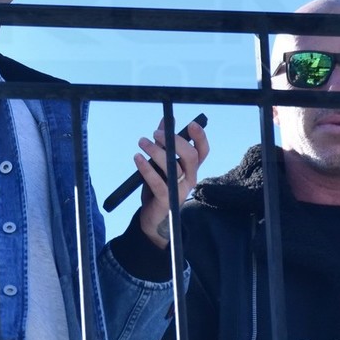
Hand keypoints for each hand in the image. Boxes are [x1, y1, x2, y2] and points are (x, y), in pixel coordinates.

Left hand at [135, 118, 209, 248]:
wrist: (153, 217)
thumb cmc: (159, 186)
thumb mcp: (161, 163)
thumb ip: (164, 143)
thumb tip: (164, 122)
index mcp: (191, 169)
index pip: (202, 151)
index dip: (200, 137)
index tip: (191, 124)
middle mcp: (190, 179)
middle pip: (191, 157)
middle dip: (174, 141)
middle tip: (156, 133)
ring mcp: (180, 190)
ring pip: (173, 167)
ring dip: (156, 151)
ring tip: (142, 141)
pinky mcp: (167, 200)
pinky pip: (158, 182)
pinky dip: (146, 169)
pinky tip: (137, 158)